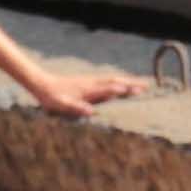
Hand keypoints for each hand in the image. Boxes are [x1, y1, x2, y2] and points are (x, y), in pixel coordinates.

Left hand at [25, 65, 145, 118]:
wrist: (42, 84)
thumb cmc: (52, 97)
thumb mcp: (62, 105)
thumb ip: (76, 107)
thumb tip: (91, 111)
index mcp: (89, 89)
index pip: (110, 88)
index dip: (125, 89)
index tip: (139, 90)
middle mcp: (92, 83)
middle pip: (116, 81)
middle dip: (132, 84)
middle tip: (148, 86)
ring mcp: (91, 82)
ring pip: (114, 80)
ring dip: (128, 82)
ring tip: (141, 85)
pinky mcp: (89, 83)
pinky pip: (108, 81)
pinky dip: (119, 82)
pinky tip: (122, 85)